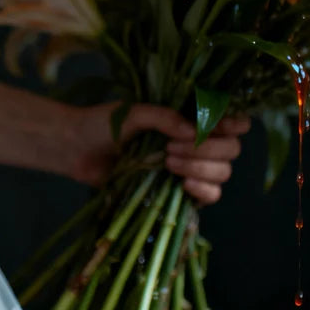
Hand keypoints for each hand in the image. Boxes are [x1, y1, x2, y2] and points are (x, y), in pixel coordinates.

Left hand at [62, 103, 249, 204]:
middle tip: (171, 146)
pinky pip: (210, 196)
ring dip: (201, 168)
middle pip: (231, 149)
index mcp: (190, 117)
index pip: (232, 121)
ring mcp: (190, 168)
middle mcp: (196, 142)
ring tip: (167, 161)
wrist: (76, 150)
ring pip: (222, 173)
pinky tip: (183, 184)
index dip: (234, 124)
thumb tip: (194, 131)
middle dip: (208, 148)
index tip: (220, 126)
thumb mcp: (134, 113)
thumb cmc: (103, 124)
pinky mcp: (179, 192)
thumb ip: (164, 117)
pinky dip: (203, 190)